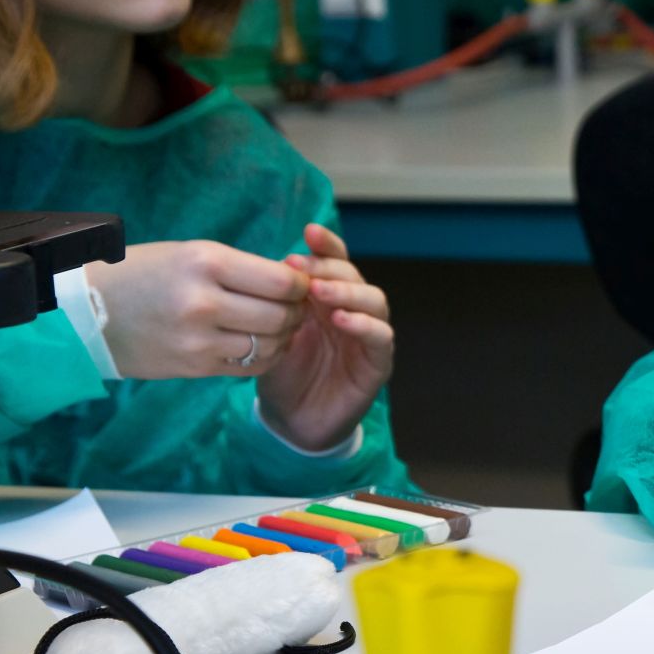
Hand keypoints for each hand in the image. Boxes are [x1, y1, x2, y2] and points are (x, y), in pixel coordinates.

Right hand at [88, 240, 308, 380]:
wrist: (86, 311)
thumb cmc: (145, 273)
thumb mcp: (190, 253)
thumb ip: (240, 268)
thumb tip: (293, 282)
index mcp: (205, 262)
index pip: (281, 281)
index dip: (301, 285)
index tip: (301, 285)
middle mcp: (203, 301)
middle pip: (280, 315)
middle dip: (298, 312)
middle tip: (298, 308)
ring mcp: (197, 339)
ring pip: (269, 344)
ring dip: (284, 337)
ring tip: (281, 326)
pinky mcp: (193, 366)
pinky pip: (248, 366)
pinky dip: (265, 357)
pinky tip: (263, 345)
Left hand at [256, 225, 394, 452]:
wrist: (291, 422)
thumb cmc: (282, 373)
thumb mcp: (273, 333)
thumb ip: (279, 305)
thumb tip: (272, 268)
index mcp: (328, 299)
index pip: (335, 263)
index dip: (328, 246)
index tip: (308, 232)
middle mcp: (353, 311)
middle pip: (355, 276)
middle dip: (331, 267)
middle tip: (302, 267)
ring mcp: (368, 337)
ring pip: (375, 301)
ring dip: (348, 292)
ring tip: (319, 291)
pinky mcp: (378, 363)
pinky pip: (381, 338)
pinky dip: (364, 325)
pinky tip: (341, 320)